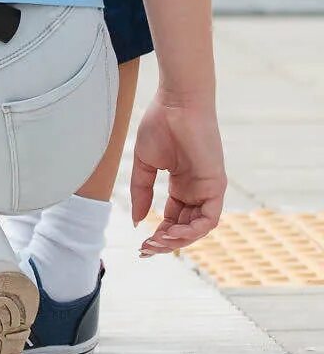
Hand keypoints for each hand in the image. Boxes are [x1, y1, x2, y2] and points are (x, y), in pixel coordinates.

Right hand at [130, 94, 226, 255]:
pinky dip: (192, 230)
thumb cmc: (160, 125)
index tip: (141, 243)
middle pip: (185, 227)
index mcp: (182, 185)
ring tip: (157, 242)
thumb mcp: (145, 164)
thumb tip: (137, 220)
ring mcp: (208, 189)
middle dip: (166, 242)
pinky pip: (209, 218)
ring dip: (178, 240)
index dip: (159, 233)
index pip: (174, 218)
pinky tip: (171, 232)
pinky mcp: (216, 186)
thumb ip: (141, 192)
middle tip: (147, 249)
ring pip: (198, 227)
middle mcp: (197, 191)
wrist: (176, 104)